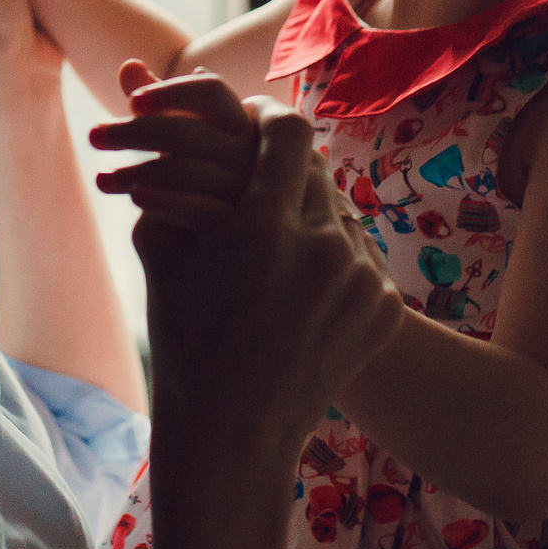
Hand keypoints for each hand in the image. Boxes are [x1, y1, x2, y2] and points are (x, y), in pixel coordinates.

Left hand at [86, 58, 258, 226]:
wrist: (223, 243)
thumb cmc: (194, 174)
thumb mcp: (174, 135)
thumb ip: (155, 101)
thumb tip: (129, 65)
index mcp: (236, 121)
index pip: (212, 92)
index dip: (171, 92)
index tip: (131, 102)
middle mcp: (246, 152)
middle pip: (185, 132)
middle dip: (132, 132)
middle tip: (92, 136)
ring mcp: (242, 189)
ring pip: (183, 171)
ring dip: (134, 172)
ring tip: (100, 178)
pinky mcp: (233, 225)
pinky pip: (195, 209)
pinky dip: (161, 201)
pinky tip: (132, 197)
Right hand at [133, 102, 406, 453]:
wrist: (234, 434)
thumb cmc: (184, 340)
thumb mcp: (162, 254)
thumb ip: (170, 175)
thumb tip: (169, 115)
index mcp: (262, 229)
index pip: (286, 132)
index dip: (269, 117)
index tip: (254, 119)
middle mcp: (321, 249)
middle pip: (317, 171)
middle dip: (285, 173)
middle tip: (261, 183)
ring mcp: (361, 282)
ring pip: (339, 215)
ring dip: (309, 220)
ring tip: (277, 251)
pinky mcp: (385, 309)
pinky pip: (359, 259)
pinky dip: (331, 263)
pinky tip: (301, 289)